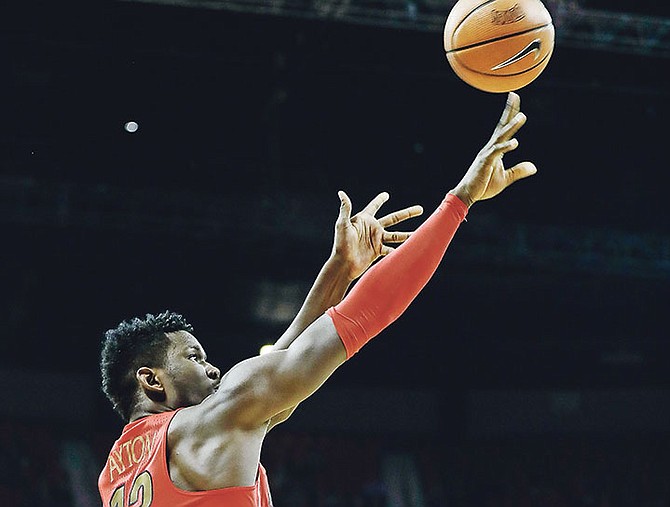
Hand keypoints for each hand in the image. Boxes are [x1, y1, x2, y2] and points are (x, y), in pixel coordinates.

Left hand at [332, 191, 422, 280]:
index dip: (379, 200)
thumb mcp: (343, 225)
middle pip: (393, 218)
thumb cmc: (341, 244)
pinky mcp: (378, 251)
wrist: (344, 264)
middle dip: (406, 213)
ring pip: (397, 235)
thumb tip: (341, 193)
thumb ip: (345, 209)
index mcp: (364, 220)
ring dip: (408, 234)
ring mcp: (376, 240)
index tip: (386, 195)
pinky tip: (410, 249)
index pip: (374, 206)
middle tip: (420, 209)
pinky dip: (400, 250)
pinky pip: (392, 249)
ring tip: (422, 231)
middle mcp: (372, 229)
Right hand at [451, 92, 536, 206]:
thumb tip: (534, 167)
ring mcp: (487, 154)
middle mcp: (490, 148)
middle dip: (509, 111)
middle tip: (515, 95)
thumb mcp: (505, 178)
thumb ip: (519, 171)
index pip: (504, 130)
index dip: (510, 115)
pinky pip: (497, 152)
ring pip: (501, 137)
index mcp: (495, 150)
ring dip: (511, 127)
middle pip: (502, 127)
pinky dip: (506, 147)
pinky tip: (515, 142)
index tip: (515, 99)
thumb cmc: (483, 186)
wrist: (467, 195)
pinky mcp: (485, 162)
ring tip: (522, 116)